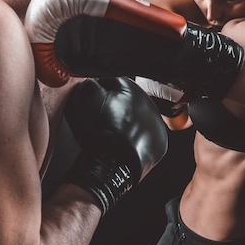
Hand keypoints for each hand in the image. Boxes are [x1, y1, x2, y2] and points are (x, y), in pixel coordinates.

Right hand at [64, 77, 167, 214]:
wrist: (111, 164)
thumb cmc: (98, 131)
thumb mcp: (85, 96)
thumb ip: (90, 81)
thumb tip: (93, 79)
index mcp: (132, 87)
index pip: (112, 81)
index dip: (98, 90)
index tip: (92, 100)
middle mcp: (149, 103)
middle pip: (127, 100)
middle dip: (115, 106)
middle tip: (101, 119)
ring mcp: (157, 124)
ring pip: (137, 117)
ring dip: (126, 122)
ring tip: (111, 132)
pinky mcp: (159, 143)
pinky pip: (144, 135)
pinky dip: (135, 138)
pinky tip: (122, 143)